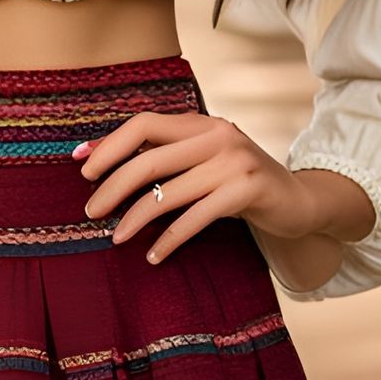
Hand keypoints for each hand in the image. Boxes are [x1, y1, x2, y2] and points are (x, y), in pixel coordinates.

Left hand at [78, 110, 324, 265]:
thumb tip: (95, 157)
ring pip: (168, 191)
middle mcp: (217, 135)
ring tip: (116, 238)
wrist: (299, 201)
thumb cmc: (237, 183)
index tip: (81, 169)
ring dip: (135, 218)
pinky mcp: (246, 190)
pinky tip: (154, 256)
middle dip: (112, 187)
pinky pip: (194, 218)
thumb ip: (162, 156)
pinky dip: (169, 240)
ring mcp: (234, 162)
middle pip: (148, 158)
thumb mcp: (202, 161)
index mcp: (200, 123)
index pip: (143, 123)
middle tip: (91, 212)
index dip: (109, 144)